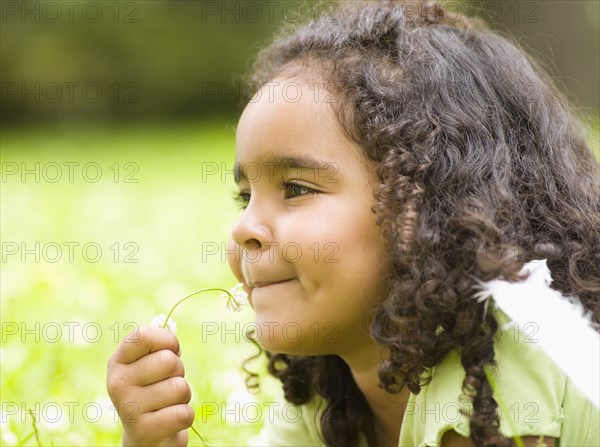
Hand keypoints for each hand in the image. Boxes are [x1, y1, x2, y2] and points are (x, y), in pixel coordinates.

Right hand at [107, 326, 193, 445]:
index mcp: (118, 363)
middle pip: (169, 361)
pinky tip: (169, 421)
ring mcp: (129, 408)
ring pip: (179, 387)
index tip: (171, 350)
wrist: (144, 437)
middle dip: (179, 371)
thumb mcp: (151, 366)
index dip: (167, 340)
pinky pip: (183, 413)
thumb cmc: (154, 391)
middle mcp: (117, 384)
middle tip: (167, 384)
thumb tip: (170, 329)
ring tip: (168, 403)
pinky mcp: (144, 431)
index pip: (143, 336)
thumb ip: (159, 346)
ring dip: (183, 396)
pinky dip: (184, 416)